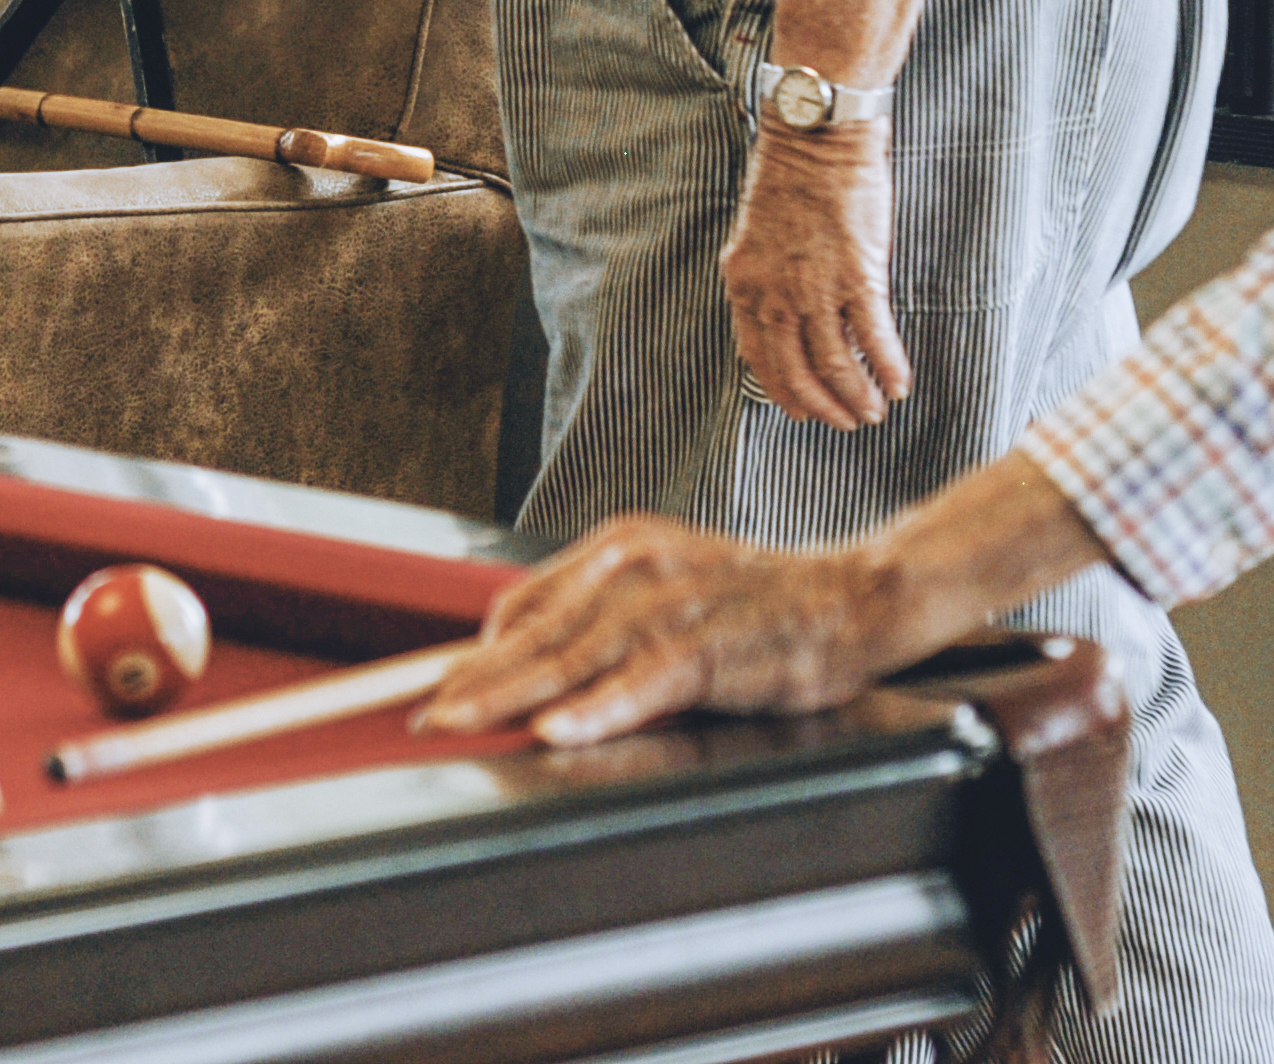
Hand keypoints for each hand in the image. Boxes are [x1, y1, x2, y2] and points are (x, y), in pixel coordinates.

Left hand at [417, 514, 908, 745]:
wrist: (849, 596)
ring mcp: (674, 604)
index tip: (434, 687)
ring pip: (577, 654)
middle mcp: (637, 566)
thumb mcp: (664, 589)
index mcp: (619, 546)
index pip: (528, 603)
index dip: (477, 651)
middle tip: (424, 715)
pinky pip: (644, 679)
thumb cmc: (752, 604)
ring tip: (464, 720)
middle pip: (539, 632)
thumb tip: (522, 654)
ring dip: (514, 693)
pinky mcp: (713, 644)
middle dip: (476, 678)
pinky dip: (599, 707)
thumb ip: (599, 615)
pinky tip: (559, 727)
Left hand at [723, 122, 913, 426]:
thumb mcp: (757, 239)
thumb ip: (766, 283)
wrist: (816, 139)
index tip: (802, 411)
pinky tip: (899, 385)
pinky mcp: (857, 276)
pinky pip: (873, 337)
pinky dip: (888, 367)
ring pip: (835, 364)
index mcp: (743, 284)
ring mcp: (815, 288)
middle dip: (823, 406)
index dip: (783, 392)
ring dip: (857, 396)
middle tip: (845, 423)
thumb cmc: (790, 180)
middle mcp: (774, 294)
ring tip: (873, 413)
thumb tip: (789, 323)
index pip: (759, 358)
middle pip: (796, 372)